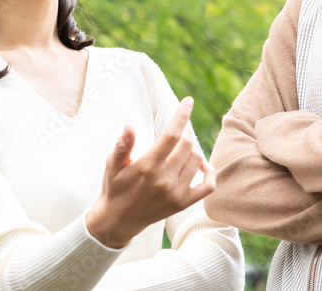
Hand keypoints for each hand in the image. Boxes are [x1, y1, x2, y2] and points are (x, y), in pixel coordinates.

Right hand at [86, 97, 215, 247]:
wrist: (118, 221)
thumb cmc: (115, 187)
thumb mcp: (112, 164)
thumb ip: (123, 145)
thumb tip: (129, 125)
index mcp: (147, 166)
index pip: (171, 135)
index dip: (181, 115)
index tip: (188, 101)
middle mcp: (164, 180)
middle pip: (187, 145)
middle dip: (186, 129)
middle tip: (181, 125)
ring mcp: (176, 193)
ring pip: (197, 160)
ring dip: (193, 148)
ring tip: (183, 144)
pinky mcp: (183, 204)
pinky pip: (207, 186)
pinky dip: (209, 172)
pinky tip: (201, 165)